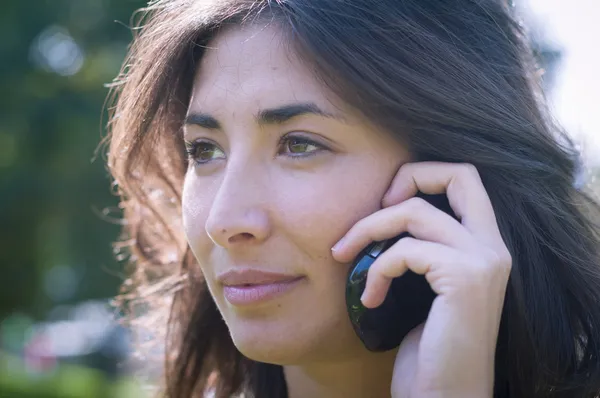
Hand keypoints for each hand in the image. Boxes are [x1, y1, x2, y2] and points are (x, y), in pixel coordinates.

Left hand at [331, 162, 511, 397]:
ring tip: (344, 256)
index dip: (422, 175)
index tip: (387, 200)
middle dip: (407, 176)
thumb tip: (381, 218)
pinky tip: (369, 299)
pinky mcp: (464, 280)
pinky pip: (404, 251)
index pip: (466, 179)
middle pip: (459, 173)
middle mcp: (493, 247)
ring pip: (415, 211)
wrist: (446, 396)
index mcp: (486, 245)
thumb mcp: (426, 287)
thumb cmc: (431, 349)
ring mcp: (483, 262)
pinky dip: (376, 271)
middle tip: (374, 206)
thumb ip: (421, 249)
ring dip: (368, 230)